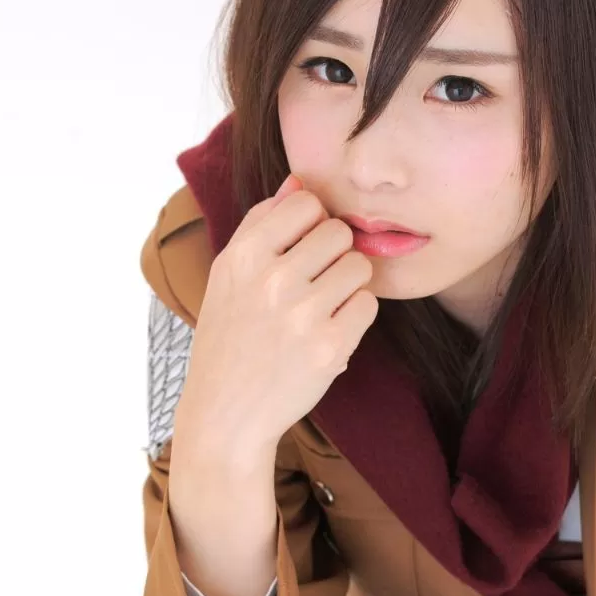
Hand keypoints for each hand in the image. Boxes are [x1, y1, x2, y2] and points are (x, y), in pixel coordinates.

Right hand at [175, 173, 378, 458]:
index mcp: (243, 255)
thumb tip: (299, 181)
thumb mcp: (228, 275)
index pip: (306, 202)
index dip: (311, 225)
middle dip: (334, 254)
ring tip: (322, 308)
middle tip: (314, 285)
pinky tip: (329, 331)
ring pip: (359, 266)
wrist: (227, 413)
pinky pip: (368, 304)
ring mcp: (302, 314)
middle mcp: (272, 280)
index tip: (300, 252)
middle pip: (339, 232)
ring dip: (348, 285)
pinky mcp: (330, 347)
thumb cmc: (230, 338)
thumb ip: (262, 224)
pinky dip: (355, 316)